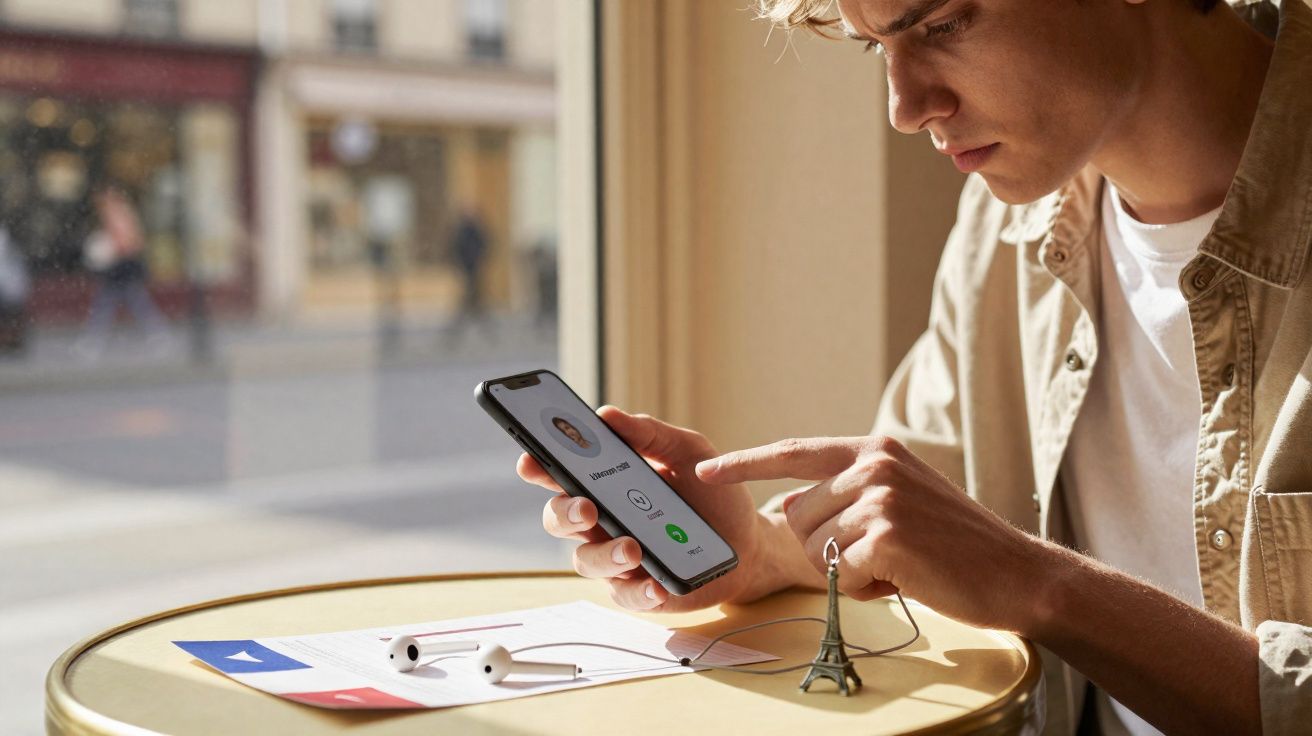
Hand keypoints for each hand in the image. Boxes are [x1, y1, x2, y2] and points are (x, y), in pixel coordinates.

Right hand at [517, 406, 775, 612]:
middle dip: (565, 513)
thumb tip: (608, 415)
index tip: (531, 460)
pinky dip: (639, 591)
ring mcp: (616, 557)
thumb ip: (649, 433)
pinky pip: (625, 595)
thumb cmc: (709, 492)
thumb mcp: (687, 451)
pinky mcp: (640, 589)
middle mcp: (601, 520)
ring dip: (604, 554)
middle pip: (559, 519)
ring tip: (633, 548)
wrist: (748, 538)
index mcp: (604, 482)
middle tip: (587, 508)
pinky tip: (656, 583)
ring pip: (585, 560)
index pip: (560, 474)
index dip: (539, 467)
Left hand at [696, 435, 1050, 633]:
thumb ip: (847, 493)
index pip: (794, 453)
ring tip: (897, 566)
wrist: (1016, 573)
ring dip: (847, 571)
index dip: (745, 463)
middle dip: (827, 549)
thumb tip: (786, 509)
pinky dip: (865, 588)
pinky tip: (904, 579)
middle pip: (799, 516)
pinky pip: (839, 573)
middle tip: (883, 556)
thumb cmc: (955, 545)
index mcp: (876, 449)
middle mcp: (875, 464)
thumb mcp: (901, 498)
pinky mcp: (886, 535)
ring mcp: (880, 497)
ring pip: (815, 547)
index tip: (705, 472)